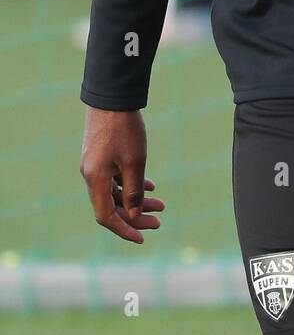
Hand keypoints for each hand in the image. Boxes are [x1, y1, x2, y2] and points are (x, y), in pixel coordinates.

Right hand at [80, 106, 165, 243]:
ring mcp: (95, 165)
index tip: (143, 238)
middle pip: (112, 206)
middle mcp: (91, 175)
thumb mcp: (135, 162)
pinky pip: (115, 178)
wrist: (113, 96)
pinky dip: (131, 184)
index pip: (106, 216)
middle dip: (135, 216)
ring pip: (116, 192)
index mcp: (95, 180)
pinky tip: (150, 186)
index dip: (124, 230)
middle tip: (159, 221)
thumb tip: (134, 217)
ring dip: (137, 200)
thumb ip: (134, 192)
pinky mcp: (101, 155)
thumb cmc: (124, 129)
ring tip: (161, 204)